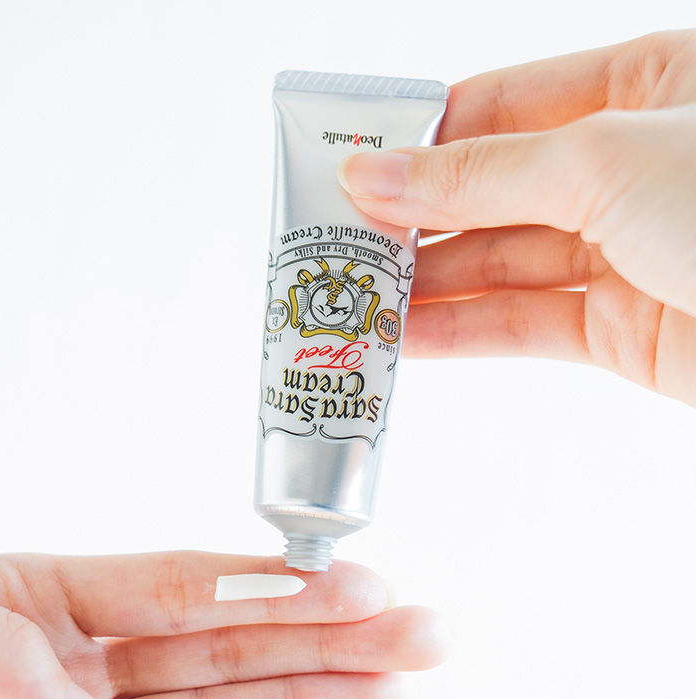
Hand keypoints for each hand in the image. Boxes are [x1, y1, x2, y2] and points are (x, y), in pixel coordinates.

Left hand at [0, 552, 444, 698]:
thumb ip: (18, 665)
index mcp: (58, 600)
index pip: (184, 588)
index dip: (270, 583)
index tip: (351, 584)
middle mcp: (98, 659)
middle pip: (235, 642)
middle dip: (333, 634)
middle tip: (418, 627)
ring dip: (324, 694)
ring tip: (398, 684)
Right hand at [338, 30, 695, 406]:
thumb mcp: (603, 158)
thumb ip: (479, 174)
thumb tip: (372, 172)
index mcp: (637, 88)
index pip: (496, 107)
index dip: (416, 138)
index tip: (344, 166)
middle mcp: (624, 169)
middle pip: (488, 193)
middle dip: (411, 222)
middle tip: (334, 245)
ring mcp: (620, 252)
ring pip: (498, 265)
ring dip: (425, 287)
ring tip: (353, 299)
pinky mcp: (620, 328)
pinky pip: (523, 323)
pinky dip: (463, 332)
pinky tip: (405, 338)